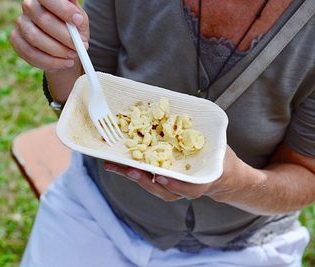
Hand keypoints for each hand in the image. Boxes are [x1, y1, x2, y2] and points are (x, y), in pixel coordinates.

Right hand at [10, 0, 88, 70]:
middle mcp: (29, 6)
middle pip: (43, 19)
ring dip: (57, 51)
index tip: (78, 21)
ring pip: (35, 38)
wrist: (63, 48)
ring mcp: (20, 23)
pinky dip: (50, 62)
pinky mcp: (16, 40)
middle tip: (78, 46)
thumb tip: (77, 17)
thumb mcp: (79, 21)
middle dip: (64, 36)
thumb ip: (77, 16)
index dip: (63, 9)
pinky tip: (63, 63)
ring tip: (72, 56)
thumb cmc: (72, 30)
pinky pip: (30, 54)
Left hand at [103, 146, 241, 201]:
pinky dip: (130, 170)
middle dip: (143, 179)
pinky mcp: (160, 180)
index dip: (173, 184)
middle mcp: (181, 188)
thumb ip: (208, 141)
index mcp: (198, 183)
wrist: (220, 173)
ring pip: (148, 183)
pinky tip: (116, 162)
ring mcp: (169, 186)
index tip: (160, 177)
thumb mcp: (220, 151)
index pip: (186, 188)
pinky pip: (144, 177)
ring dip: (130, 174)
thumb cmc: (218, 160)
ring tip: (113, 166)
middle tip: (129, 170)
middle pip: (160, 187)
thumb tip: (194, 118)